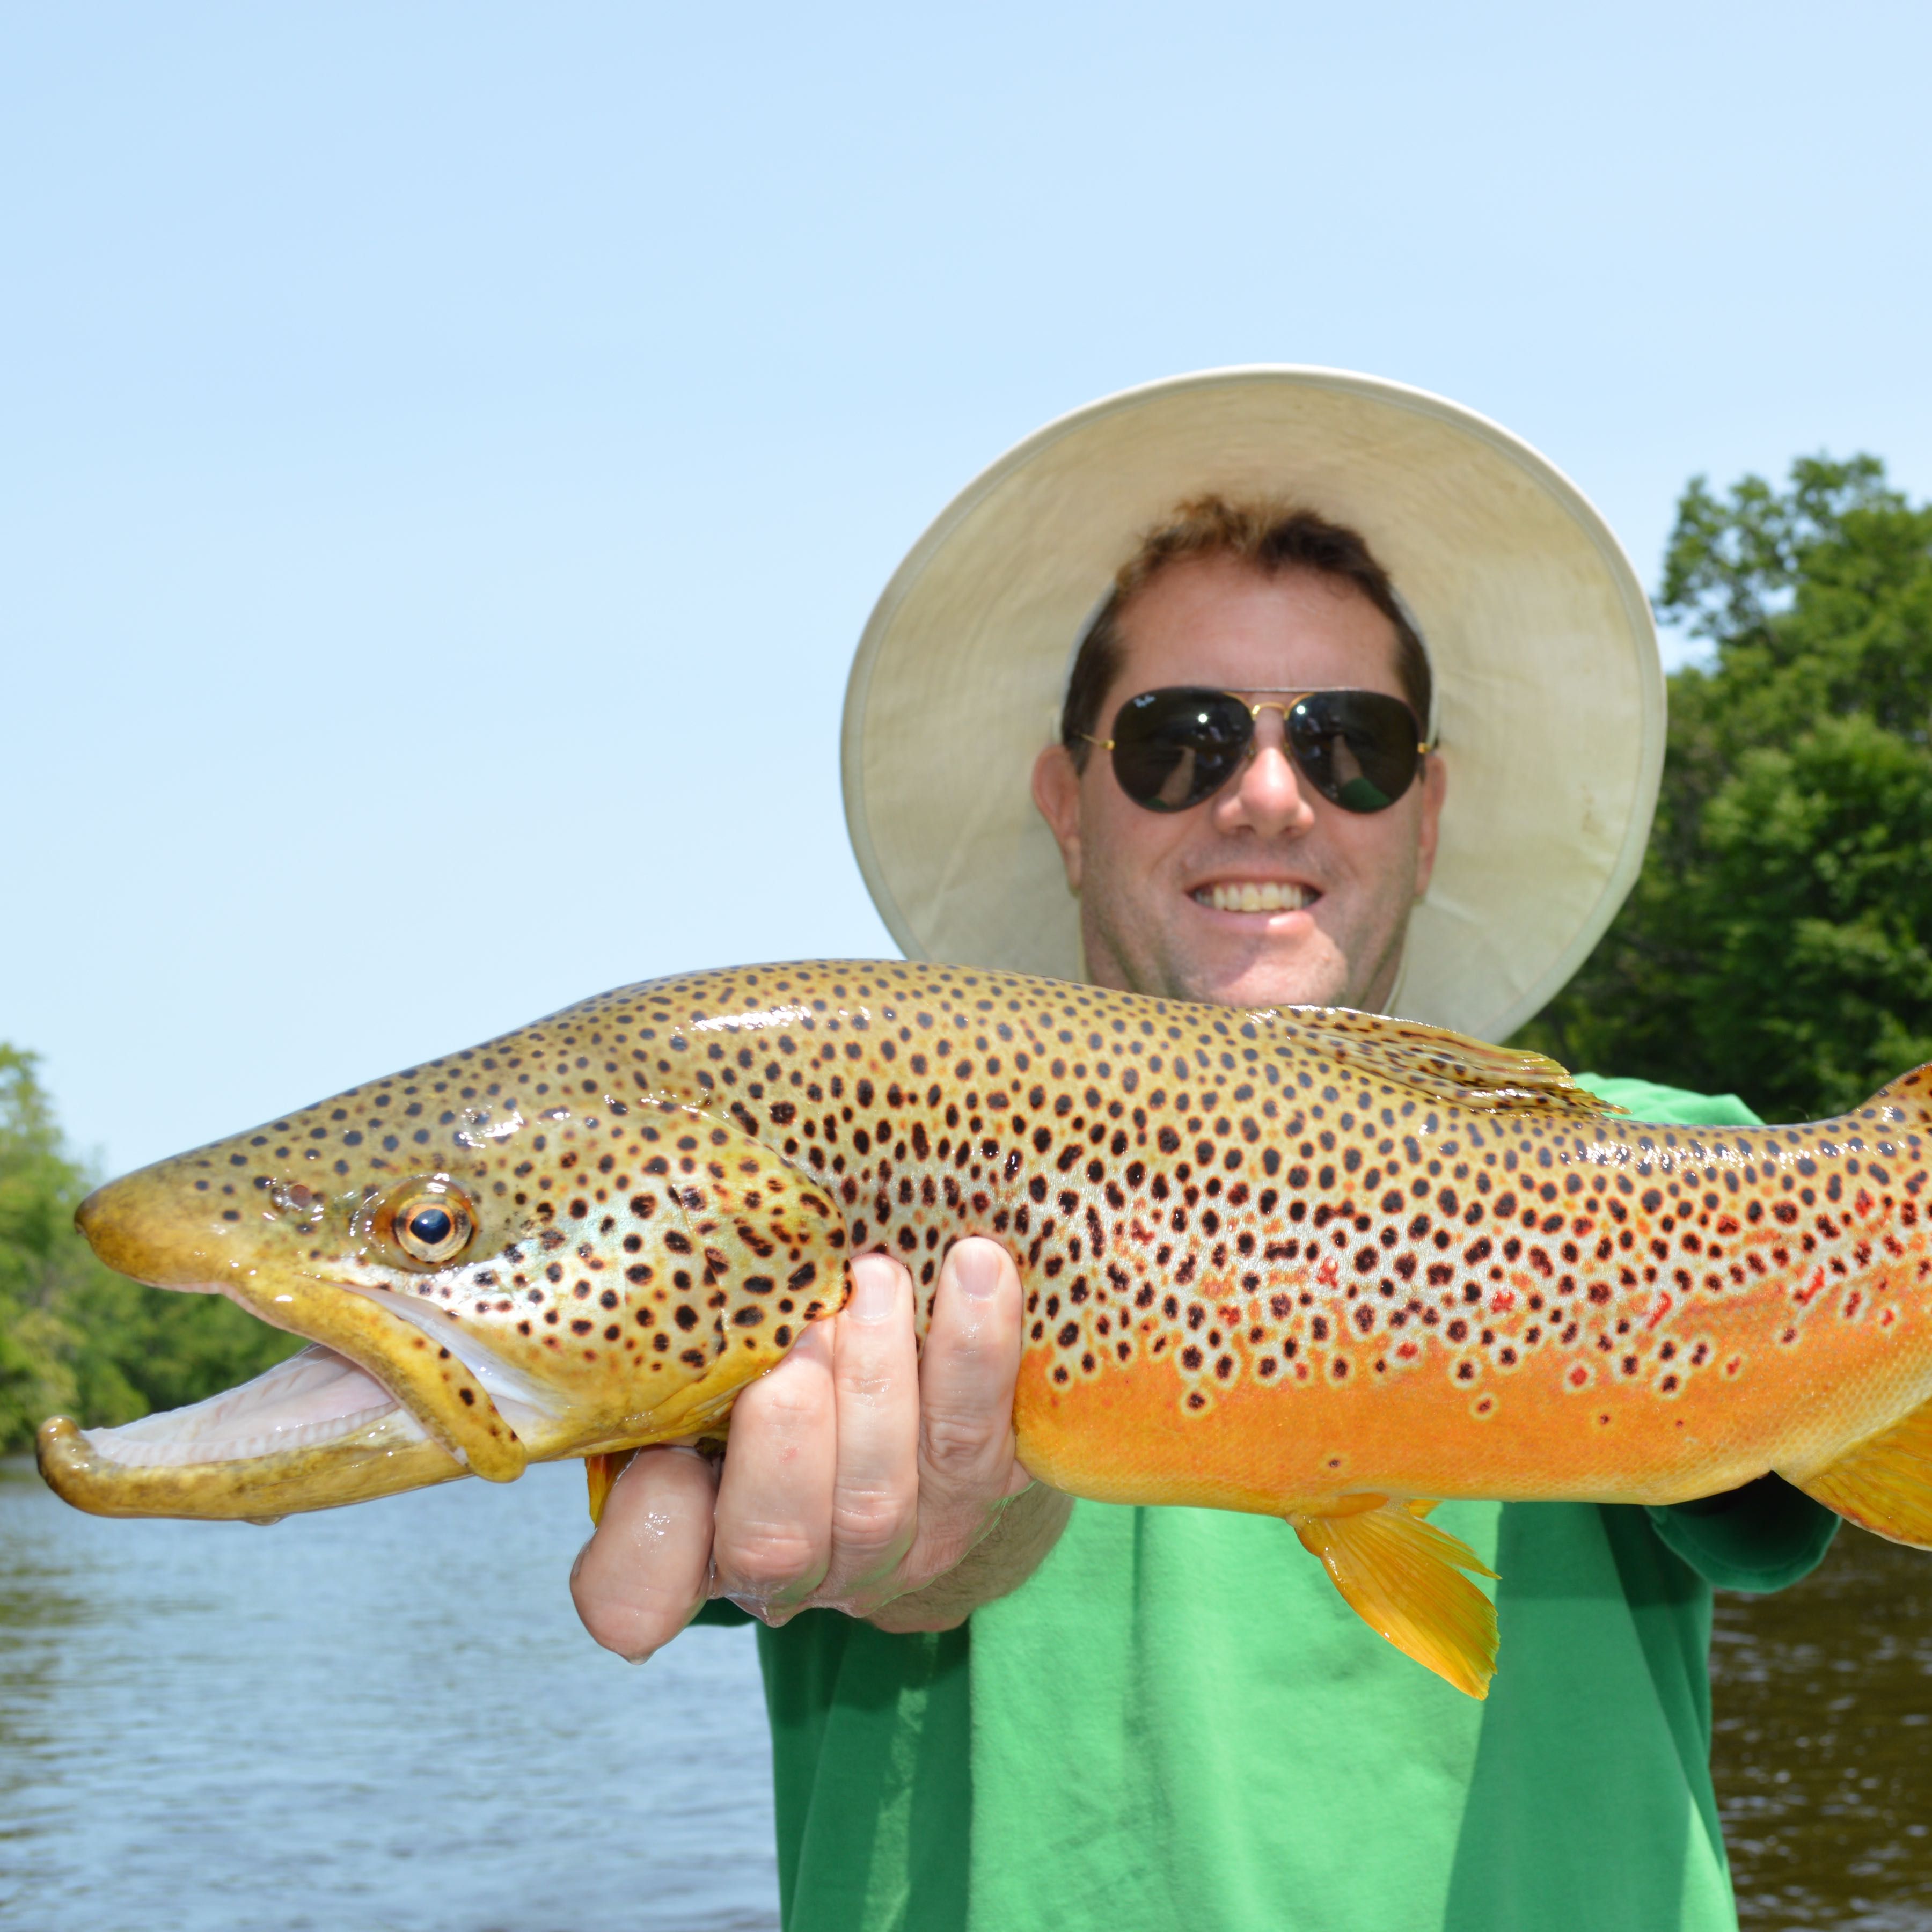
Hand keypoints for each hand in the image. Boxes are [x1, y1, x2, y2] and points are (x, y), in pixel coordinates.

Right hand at [570, 1235, 1063, 1661]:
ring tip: (878, 1278)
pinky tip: (979, 1268)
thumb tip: (655, 1313)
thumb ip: (671, 1375)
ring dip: (878, 1378)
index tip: (666, 1457)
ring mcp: (900, 1548)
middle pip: (779, 1540)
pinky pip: (980, 1437)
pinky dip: (978, 1351)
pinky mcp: (987, 1500)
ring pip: (880, 1493)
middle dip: (788, 1427)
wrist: (937, 1423)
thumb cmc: (798, 1385)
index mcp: (703, 1541)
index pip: (634, 1592)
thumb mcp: (711, 1386)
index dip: (641, 1547)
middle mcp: (800, 1572)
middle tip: (804, 1324)